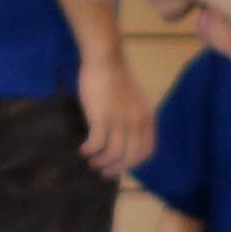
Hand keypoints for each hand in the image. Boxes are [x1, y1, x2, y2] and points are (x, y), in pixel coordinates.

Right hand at [79, 47, 155, 181]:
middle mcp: (137, 122)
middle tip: (104, 172)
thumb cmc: (117, 78)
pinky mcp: (102, 117)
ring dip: (102, 161)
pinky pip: (97, 143)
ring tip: (92, 162)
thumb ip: (135, 119)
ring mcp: (120, 120)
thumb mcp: (136, 101)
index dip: (134, 163)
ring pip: (113, 153)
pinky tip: (83, 149)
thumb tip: (126, 139)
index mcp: (147, 118)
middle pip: (130, 157)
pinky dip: (90, 150)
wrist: (106, 59)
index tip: (122, 167)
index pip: (147, 151)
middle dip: (116, 168)